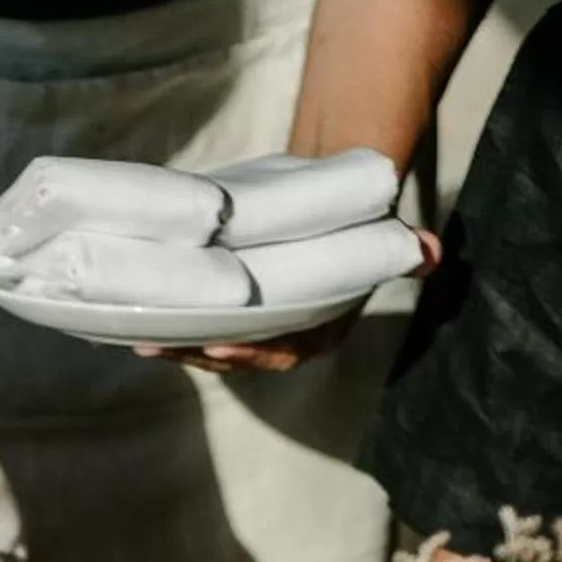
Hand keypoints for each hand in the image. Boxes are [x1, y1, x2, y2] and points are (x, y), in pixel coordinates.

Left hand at [136, 228, 441, 375]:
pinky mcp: (226, 312)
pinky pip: (193, 326)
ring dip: (173, 344)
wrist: (329, 205)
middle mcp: (280, 338)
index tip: (218, 345)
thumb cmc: (353, 227)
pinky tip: (131, 320)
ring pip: (208, 345)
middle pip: (234, 355)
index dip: (250, 354)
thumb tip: (430, 253)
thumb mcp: (381, 237)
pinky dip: (167, 325)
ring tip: (137, 335)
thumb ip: (400, 250)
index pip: (282, 352)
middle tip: (159, 341)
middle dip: (195, 353)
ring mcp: (250, 328)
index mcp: (316, 332)